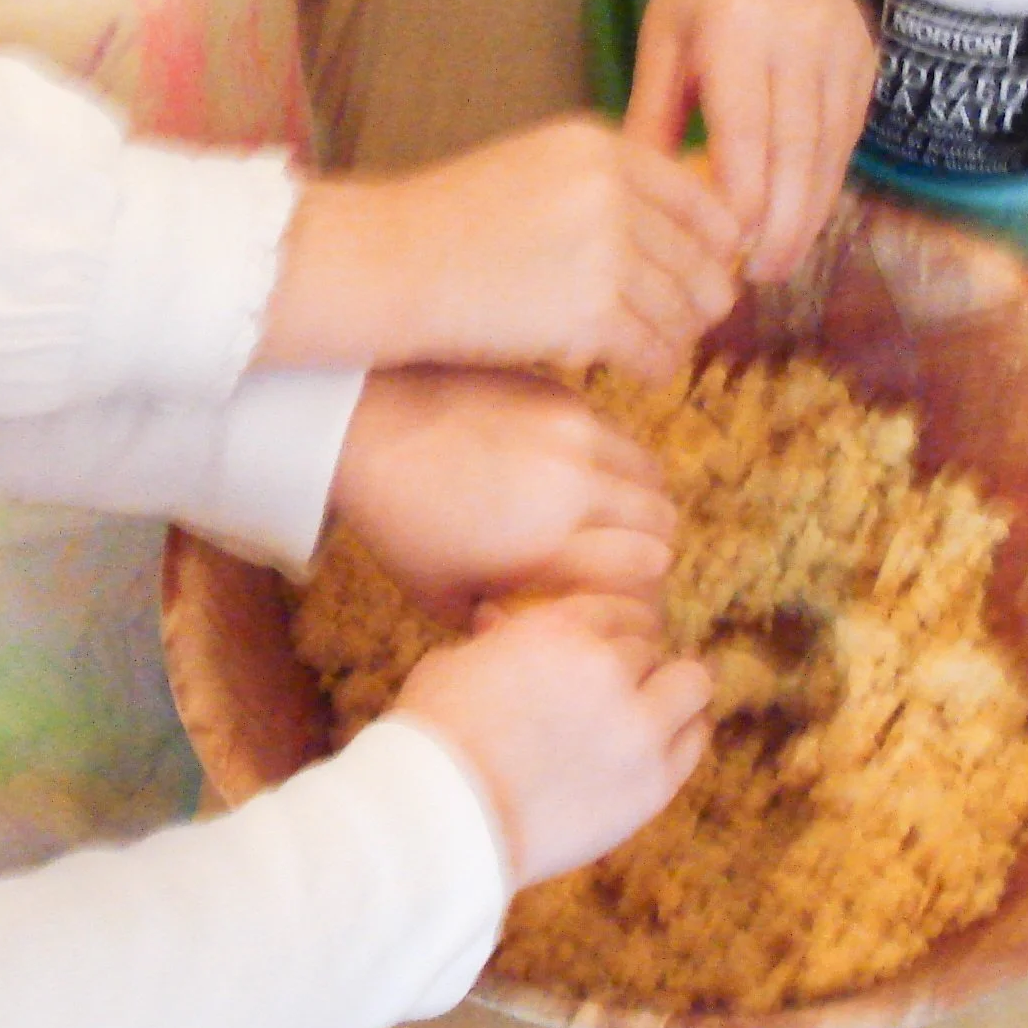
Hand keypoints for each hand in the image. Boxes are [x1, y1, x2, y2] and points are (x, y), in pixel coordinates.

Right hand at [264, 117, 740, 380]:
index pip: (702, 202)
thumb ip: (604, 186)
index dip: (713, 248)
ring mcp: (605, 252)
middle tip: (680, 323)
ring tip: (650, 350)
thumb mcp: (532, 171)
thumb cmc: (445, 226)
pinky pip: (656, 352)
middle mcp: (612, 191)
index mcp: (601, 149)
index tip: (702, 274)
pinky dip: (652, 369)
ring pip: (686, 313)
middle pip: (703, 262)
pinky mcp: (592, 312)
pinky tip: (634, 371)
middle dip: (697, 301)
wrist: (384, 264)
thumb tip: (684, 231)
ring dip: (673, 339)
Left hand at [332, 366, 676, 616]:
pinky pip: (616, 433)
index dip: (639, 587)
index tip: (618, 594)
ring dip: (637, 499)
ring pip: (650, 473)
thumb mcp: (443, 595)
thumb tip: (546, 632)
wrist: (366, 429)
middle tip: (617, 555)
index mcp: (550, 541)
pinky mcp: (562, 395)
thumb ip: (503, 621)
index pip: (649, 566)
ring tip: (603, 514)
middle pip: (662, 521)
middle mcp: (575, 484)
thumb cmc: (399, 520)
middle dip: (647, 545)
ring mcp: (573, 432)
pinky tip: (570, 471)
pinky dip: (609, 459)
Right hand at [396, 593, 710, 887]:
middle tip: (629, 679)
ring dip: (677, 685)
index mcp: (557, 629)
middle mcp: (606, 667)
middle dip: (636, 659)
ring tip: (669, 699)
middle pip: (648, 645)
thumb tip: (500, 623)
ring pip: (691, 682)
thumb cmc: (436, 737)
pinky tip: (675, 734)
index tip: (614, 638)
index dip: (615, 624)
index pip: (614, 607)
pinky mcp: (652, 783)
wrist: (446, 816)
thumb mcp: (453, 663)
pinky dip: (688, 731)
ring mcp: (636, 726)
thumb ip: (493, 640)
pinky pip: (695, 741)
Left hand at [633, 0, 875, 283]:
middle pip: (798, 148)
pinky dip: (828, 178)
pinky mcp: (865, 55)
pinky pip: (850, 132)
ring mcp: (841, 43)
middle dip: (784, 221)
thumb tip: (642, 203)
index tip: (728, 251)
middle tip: (761, 274)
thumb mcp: (658, 45)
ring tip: (782, 259)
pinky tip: (805, 214)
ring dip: (812, 210)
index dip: (745, 197)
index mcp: (736, 28)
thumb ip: (651, 120)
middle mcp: (799, 34)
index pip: (748, 130)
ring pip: (832, 147)